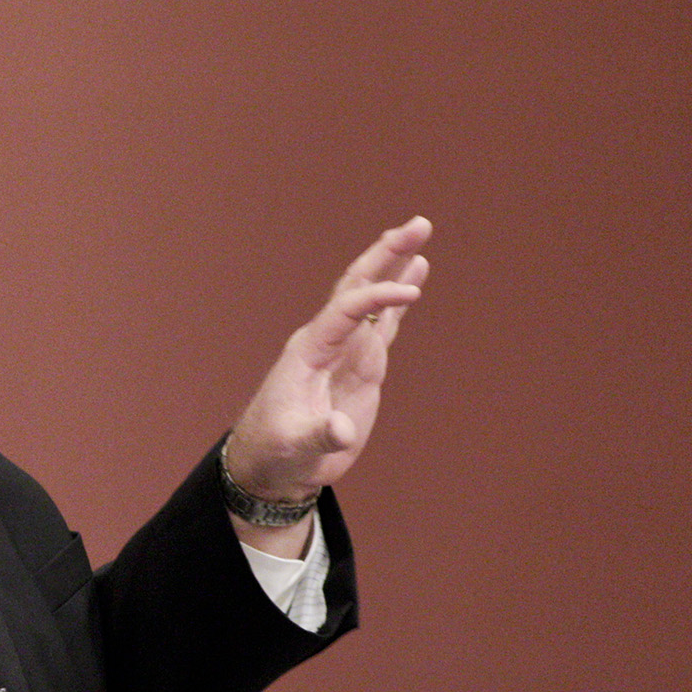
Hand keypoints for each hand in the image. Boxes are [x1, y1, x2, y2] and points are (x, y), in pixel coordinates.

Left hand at [224, 215, 431, 506]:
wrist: (272, 467)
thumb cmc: (276, 453)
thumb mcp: (295, 447)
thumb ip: (320, 435)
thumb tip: (342, 430)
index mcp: (309, 351)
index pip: (347, 310)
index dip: (378, 298)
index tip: (411, 293)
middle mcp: (327, 342)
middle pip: (356, 286)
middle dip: (385, 254)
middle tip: (419, 224)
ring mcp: (345, 352)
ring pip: (371, 300)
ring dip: (394, 267)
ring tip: (420, 234)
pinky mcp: (359, 367)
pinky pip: (382, 325)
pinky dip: (397, 301)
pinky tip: (413, 277)